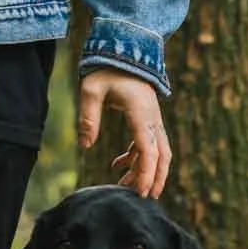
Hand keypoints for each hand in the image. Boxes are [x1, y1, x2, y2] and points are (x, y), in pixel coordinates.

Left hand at [78, 68, 171, 199]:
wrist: (124, 49)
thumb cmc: (106, 69)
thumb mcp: (91, 90)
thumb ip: (88, 117)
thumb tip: (86, 145)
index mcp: (141, 114)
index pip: (148, 150)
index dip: (146, 174)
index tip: (140, 193)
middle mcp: (152, 119)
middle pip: (162, 156)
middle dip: (155, 179)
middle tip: (145, 199)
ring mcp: (152, 119)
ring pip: (158, 152)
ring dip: (145, 171)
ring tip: (127, 187)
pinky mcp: (147, 118)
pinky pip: (147, 143)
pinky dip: (137, 158)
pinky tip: (119, 166)